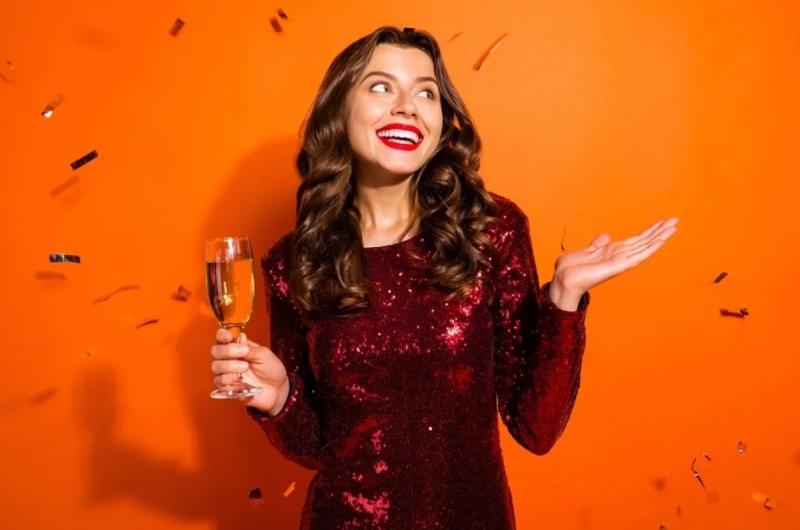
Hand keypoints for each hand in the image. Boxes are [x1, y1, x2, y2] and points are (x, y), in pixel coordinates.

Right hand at [210, 328, 290, 415]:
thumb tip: (238, 337)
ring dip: (229, 366)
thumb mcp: (264, 354)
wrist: (277, 389)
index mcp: (237, 346)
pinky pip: (218, 381)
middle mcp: (229, 358)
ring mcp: (226, 373)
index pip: (222, 337)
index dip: (222, 335)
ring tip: (245, 368)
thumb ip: (249, 347)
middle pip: (215, 351)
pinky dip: (228, 379)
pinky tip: (239, 379)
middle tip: (244, 353)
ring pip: (215, 366)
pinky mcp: (227, 387)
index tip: (229, 337)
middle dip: (228, 351)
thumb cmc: (271, 369)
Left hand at [553, 217, 679, 294]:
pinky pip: (638, 255)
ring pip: (645, 247)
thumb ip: (597, 245)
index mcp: (613, 252)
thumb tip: (606, 236)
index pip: (636, 240)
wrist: (563, 281)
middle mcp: (620, 257)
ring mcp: (621, 262)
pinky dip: (650, 247)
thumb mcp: (585, 252)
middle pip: (644, 241)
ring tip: (674, 227)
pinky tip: (661, 240)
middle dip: (659, 231)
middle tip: (675, 220)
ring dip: (660, 237)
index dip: (649, 231)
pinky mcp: (619, 266)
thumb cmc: (571, 269)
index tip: (662, 222)